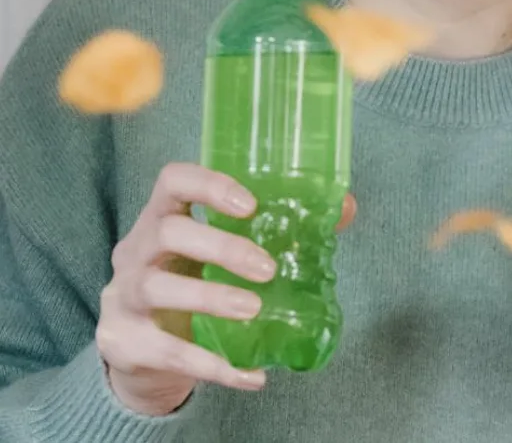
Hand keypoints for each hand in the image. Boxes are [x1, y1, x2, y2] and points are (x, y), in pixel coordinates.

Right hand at [96, 162, 356, 416]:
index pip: (172, 180)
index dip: (210, 185)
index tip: (250, 205)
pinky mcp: (126, 343)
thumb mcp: (218, 250)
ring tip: (255, 310)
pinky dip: (213, 365)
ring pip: (157, 288)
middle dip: (220, 246)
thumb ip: (275, 227)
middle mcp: (135, 250)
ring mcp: (123, 296)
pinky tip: (251, 376)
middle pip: (167, 232)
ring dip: (211, 297)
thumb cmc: (189, 278)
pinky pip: (168, 353)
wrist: (136, 346)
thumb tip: (343, 209)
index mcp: (161, 216)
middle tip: (267, 268)